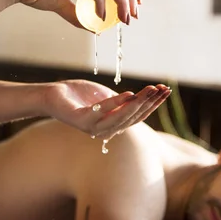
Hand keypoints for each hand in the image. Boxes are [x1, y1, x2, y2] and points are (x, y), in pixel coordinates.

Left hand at [42, 80, 170, 139]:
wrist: (54, 96)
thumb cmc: (81, 96)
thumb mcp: (107, 98)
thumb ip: (123, 102)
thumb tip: (144, 97)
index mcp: (113, 126)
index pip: (138, 116)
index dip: (153, 104)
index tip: (166, 91)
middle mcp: (105, 131)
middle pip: (133, 117)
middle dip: (150, 103)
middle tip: (162, 89)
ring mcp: (93, 127)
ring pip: (121, 116)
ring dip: (137, 103)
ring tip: (149, 90)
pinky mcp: (81, 120)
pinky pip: (101, 111)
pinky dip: (116, 103)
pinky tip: (129, 93)